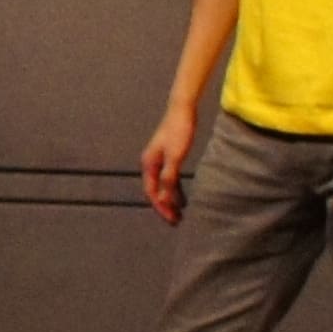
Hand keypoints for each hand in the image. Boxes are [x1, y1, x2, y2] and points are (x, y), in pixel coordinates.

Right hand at [140, 105, 199, 223]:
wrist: (182, 110)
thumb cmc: (179, 131)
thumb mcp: (175, 157)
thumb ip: (168, 178)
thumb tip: (163, 198)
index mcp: (149, 164)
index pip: (152, 192)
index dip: (161, 207)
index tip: (172, 219)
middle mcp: (150, 164)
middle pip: (155, 191)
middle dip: (164, 207)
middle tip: (176, 221)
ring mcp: (158, 160)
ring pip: (162, 186)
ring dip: (169, 199)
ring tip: (179, 212)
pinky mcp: (168, 157)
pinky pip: (169, 179)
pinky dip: (175, 189)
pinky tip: (183, 197)